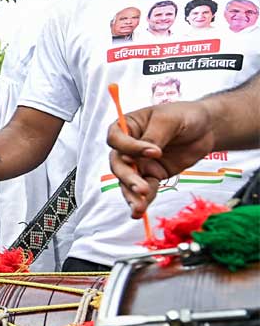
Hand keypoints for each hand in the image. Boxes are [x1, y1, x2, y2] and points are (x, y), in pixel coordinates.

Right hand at [107, 102, 215, 216]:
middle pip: (118, 164)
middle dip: (128, 178)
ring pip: (127, 181)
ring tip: (138, 207)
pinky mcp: (153, 175)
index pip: (116, 139)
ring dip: (131, 194)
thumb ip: (155, 136)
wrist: (207, 128)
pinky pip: (145, 189)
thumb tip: (144, 154)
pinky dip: (144, 200)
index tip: (154, 152)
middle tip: (141, 188)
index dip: (130, 147)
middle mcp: (129, 147)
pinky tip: (141, 210)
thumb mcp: (169, 120)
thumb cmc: (185, 116)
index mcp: (127, 127)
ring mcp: (140, 162)